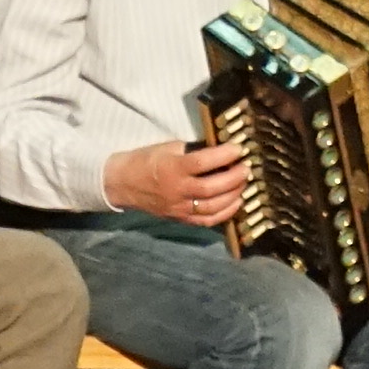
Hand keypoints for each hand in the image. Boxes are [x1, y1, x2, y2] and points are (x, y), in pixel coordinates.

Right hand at [105, 137, 249, 228]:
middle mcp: (176, 190)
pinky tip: (236, 202)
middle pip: (212, 187)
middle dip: (234, 178)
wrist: (122, 184)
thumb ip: (192, 149)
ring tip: (243, 183)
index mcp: (172, 168)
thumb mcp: (167, 147)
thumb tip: (219, 148)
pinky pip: (206, 221)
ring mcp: (179, 208)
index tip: (239, 148)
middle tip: (246, 168)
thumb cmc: (146, 161)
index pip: (203, 162)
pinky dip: (225, 213)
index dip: (224, 155)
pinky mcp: (180, 219)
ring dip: (233, 195)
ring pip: (212, 207)